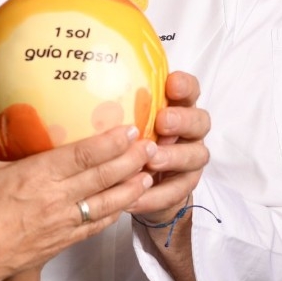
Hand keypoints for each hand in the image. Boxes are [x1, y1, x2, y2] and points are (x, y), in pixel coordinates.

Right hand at [0, 107, 154, 280]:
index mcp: (37, 175)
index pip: (84, 155)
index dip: (111, 142)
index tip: (130, 129)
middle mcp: (56, 198)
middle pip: (104, 177)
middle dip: (132, 160)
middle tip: (151, 146)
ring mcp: (63, 222)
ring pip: (108, 203)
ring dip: (131, 188)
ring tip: (149, 174)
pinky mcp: (63, 241)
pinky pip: (96, 226)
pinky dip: (114, 213)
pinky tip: (125, 204)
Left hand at [128, 71, 210, 224]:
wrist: (138, 185)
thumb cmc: (126, 143)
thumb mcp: (121, 124)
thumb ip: (116, 111)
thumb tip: (81, 94)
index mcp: (176, 108)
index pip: (189, 90)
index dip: (185, 86)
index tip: (171, 83)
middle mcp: (189, 131)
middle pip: (200, 121)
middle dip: (182, 120)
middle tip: (162, 122)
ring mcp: (190, 158)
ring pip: (196, 155)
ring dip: (173, 157)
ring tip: (151, 162)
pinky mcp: (184, 186)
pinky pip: (178, 191)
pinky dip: (156, 194)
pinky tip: (136, 197)